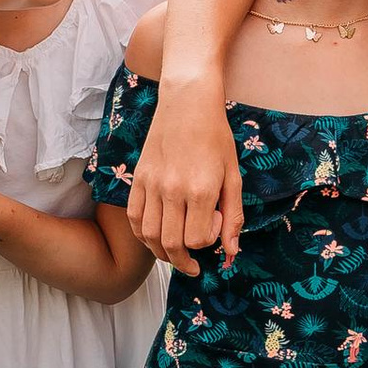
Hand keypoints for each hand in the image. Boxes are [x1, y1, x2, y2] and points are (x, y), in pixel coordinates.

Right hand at [126, 78, 242, 273]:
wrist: (188, 102)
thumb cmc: (215, 136)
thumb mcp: (233, 175)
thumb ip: (233, 216)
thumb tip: (231, 252)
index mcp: (201, 190)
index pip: (197, 239)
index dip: (207, 242)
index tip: (214, 225)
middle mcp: (174, 190)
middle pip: (171, 244)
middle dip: (182, 261)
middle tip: (191, 264)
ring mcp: (152, 184)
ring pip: (149, 235)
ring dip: (161, 252)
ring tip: (173, 253)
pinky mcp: (139, 178)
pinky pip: (134, 217)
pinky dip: (142, 234)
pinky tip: (155, 235)